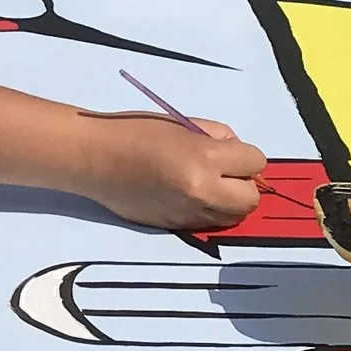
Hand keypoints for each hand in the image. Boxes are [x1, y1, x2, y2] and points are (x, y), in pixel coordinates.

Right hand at [78, 113, 266, 232]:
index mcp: (205, 159)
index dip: (245, 156)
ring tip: (207, 185)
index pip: (255, 163)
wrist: (95, 158)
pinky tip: (187, 195)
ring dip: (229, 202)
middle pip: (251, 199)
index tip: (229, 153)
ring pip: (233, 217)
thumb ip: (218, 138)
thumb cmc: (137, 132)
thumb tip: (238, 154)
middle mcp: (202, 192)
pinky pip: (209, 223)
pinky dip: (207, 211)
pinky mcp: (176, 227)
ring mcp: (189, 214)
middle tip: (225, 172)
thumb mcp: (184, 124)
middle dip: (244, 184)